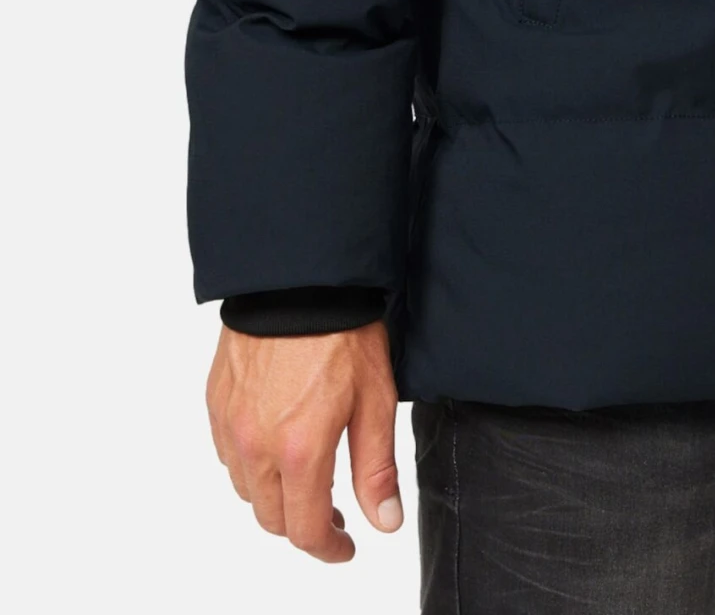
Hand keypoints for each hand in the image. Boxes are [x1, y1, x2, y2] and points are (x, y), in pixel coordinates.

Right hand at [206, 319, 402, 560]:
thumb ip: (376, 468)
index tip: (346, 547)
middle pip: (272, 518)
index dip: (329, 549)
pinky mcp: (216, 402)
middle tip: (334, 513)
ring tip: (306, 477)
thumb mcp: (376, 400)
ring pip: (246, 490)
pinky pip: (228, 454)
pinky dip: (250, 463)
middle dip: (304, 524)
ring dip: (275, 495)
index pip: (306, 530)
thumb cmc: (342, 331)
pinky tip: (275, 443)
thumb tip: (384, 522)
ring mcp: (230, 425)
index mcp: (299, 451)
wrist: (299, 278)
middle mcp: (256, 446)